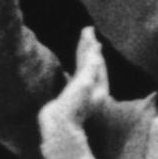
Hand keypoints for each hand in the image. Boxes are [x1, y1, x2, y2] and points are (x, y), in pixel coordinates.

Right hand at [39, 27, 112, 151]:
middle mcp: (91, 90)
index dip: (92, 46)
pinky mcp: (68, 99)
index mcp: (98, 86)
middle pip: (91, 64)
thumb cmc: (74, 106)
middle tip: (87, 31)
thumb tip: (96, 51)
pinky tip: (68, 71)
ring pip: (81, 71)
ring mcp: (80, 94)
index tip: (89, 32)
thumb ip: (90, 67)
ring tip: (81, 45)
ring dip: (81, 56)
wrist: (59, 127)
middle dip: (88, 48)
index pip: (97, 61)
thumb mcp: (84, 84)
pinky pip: (71, 81)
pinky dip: (71, 72)